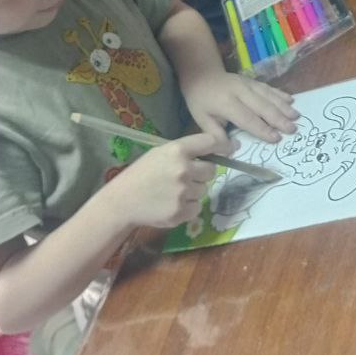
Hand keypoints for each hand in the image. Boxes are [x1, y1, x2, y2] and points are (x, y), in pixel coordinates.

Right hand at [113, 132, 232, 228]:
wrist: (123, 201)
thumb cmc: (141, 173)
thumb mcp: (160, 153)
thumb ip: (185, 151)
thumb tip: (215, 149)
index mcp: (177, 150)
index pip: (210, 142)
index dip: (223, 145)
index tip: (232, 148)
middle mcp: (183, 169)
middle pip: (211, 171)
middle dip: (202, 174)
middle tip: (185, 177)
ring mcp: (183, 192)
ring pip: (204, 190)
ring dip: (194, 191)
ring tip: (173, 191)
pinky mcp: (180, 212)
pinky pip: (197, 207)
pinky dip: (188, 207)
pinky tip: (172, 203)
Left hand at [181, 69, 298, 142]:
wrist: (201, 73)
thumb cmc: (200, 100)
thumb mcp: (201, 120)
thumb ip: (216, 135)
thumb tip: (232, 149)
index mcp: (226, 103)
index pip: (247, 118)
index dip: (262, 129)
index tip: (276, 138)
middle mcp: (240, 92)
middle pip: (262, 106)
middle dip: (279, 118)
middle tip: (293, 129)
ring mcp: (247, 84)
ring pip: (268, 96)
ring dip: (283, 106)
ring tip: (296, 116)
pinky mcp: (252, 80)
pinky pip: (268, 88)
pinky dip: (280, 94)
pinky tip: (290, 100)